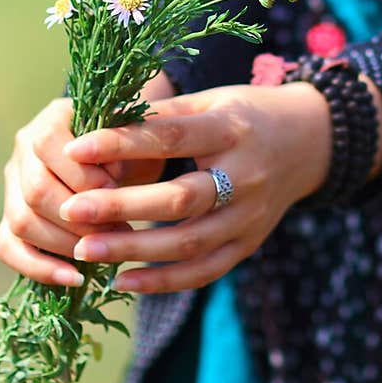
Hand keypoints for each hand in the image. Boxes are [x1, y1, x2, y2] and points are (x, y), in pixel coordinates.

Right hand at [0, 96, 133, 287]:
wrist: (124, 153)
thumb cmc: (134, 142)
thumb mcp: (136, 135)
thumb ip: (123, 147)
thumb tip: (109, 182)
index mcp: (52, 119)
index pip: (48, 146)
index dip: (83, 175)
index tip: (118, 192)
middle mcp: (23, 150)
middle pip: (35, 191)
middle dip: (78, 217)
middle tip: (118, 229)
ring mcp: (13, 185)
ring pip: (22, 222)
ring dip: (66, 243)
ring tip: (105, 249)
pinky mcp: (12, 218)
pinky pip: (10, 248)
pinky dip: (40, 268)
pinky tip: (76, 279)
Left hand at [59, 82, 333, 293]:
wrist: (309, 142)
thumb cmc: (246, 114)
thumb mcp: (211, 101)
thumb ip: (160, 117)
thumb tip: (97, 127)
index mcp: (233, 129)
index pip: (173, 138)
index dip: (124, 143)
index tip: (76, 149)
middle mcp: (247, 175)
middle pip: (181, 198)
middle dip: (122, 207)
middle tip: (72, 210)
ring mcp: (251, 215)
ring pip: (190, 243)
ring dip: (134, 250)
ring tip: (84, 249)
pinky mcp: (250, 244)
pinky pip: (204, 271)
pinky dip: (163, 281)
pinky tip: (123, 281)